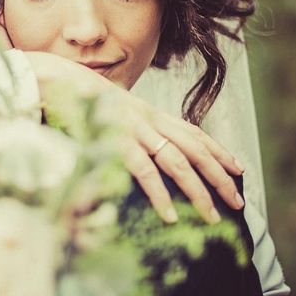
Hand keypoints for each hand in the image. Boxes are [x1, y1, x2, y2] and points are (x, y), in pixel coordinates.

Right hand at [25, 52, 244, 224]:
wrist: (58, 78)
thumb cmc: (80, 97)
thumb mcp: (111, 109)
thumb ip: (127, 126)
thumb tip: (137, 147)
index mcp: (150, 112)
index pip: (193, 132)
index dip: (218, 150)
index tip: (238, 169)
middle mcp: (149, 119)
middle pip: (195, 150)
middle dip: (219, 176)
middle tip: (238, 203)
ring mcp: (135, 129)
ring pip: (178, 162)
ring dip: (198, 191)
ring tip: (212, 216)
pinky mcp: (117, 141)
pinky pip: (145, 170)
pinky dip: (159, 194)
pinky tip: (170, 214)